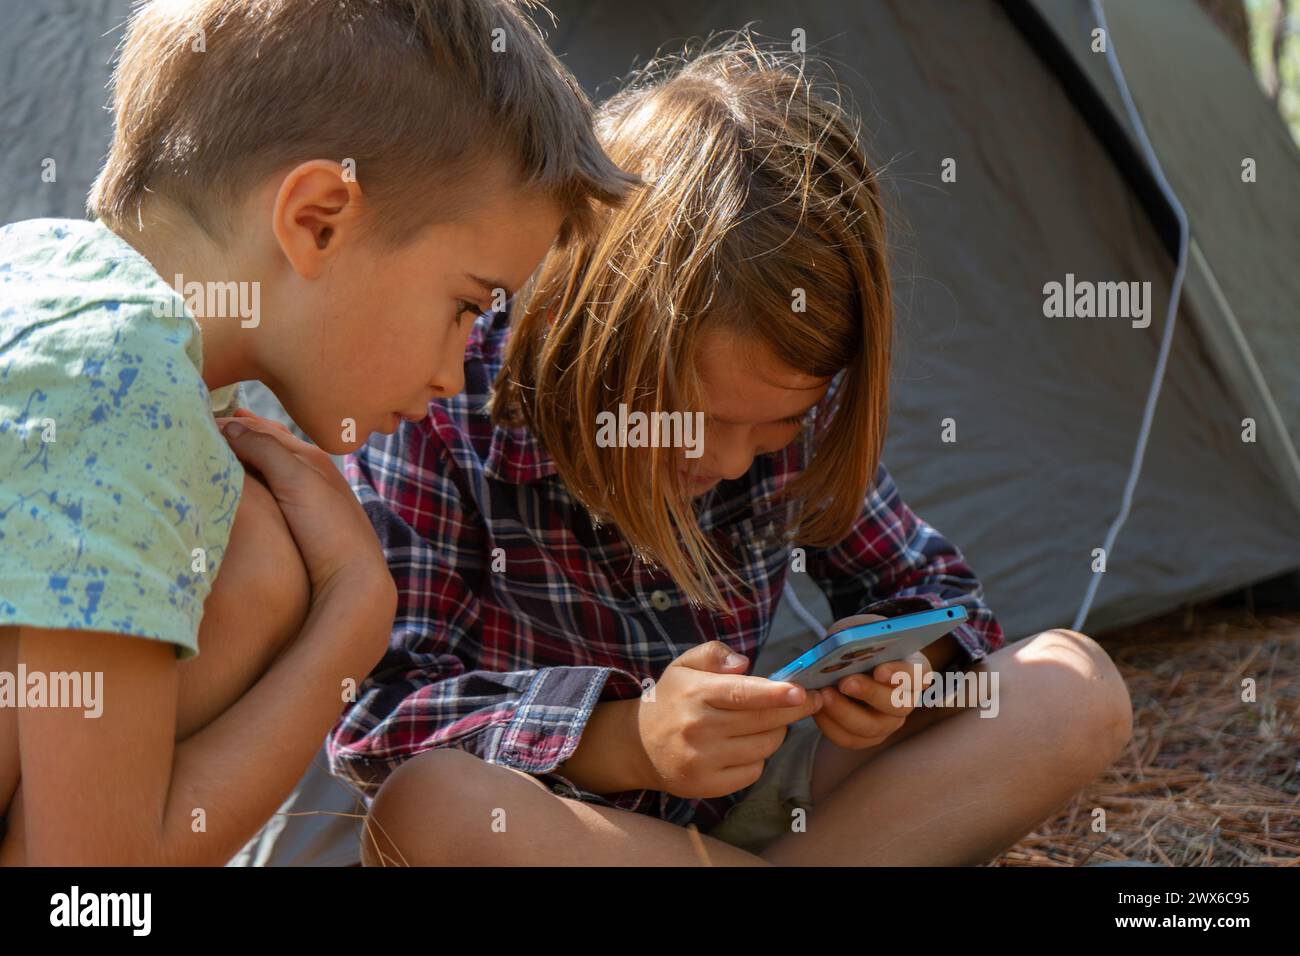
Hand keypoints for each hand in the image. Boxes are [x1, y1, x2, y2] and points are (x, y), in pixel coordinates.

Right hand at [216, 411, 390, 602]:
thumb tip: (231, 425)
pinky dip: (251, 483)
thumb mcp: (297, 481)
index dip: (233, 424)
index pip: (264, 430)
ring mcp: (306, 500)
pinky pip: (270, 494)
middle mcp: (311, 474)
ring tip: (218, 448)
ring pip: (268, 470)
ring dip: (244, 458)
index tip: (201, 420)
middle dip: (239, 435)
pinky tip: (240, 488)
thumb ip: (266, 449)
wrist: (353, 582)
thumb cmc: (330, 529)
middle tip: (205, 426)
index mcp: (311, 458)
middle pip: (267, 446)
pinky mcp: (300, 526)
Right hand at [631, 641, 822, 798]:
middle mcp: (699, 728)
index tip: (802, 692)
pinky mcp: (708, 785)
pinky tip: (744, 746)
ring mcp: (703, 760)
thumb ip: (713, 654)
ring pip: (764, 747)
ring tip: (764, 722)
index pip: (742, 693)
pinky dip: (757, 758)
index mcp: (695, 694)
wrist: (638, 746)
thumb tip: (744, 664)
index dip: (776, 693)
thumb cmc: (671, 700)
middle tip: (809, 701)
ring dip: (775, 732)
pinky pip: (753, 771)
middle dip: (793, 710)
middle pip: (763, 721)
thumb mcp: (683, 666)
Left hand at [812, 613, 932, 748]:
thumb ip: (854, 634)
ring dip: (846, 712)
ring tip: (825, 695)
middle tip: (845, 682)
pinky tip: (817, 708)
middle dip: (869, 693)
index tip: (879, 670)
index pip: (918, 675)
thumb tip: (842, 644)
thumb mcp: (857, 629)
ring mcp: (888, 722)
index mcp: (913, 669)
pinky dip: (831, 725)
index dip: (901, 675)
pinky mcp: (866, 737)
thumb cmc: (857, 642)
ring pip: (872, 727)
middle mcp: (906, 700)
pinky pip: (850, 738)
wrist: (846, 663)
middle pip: (897, 705)